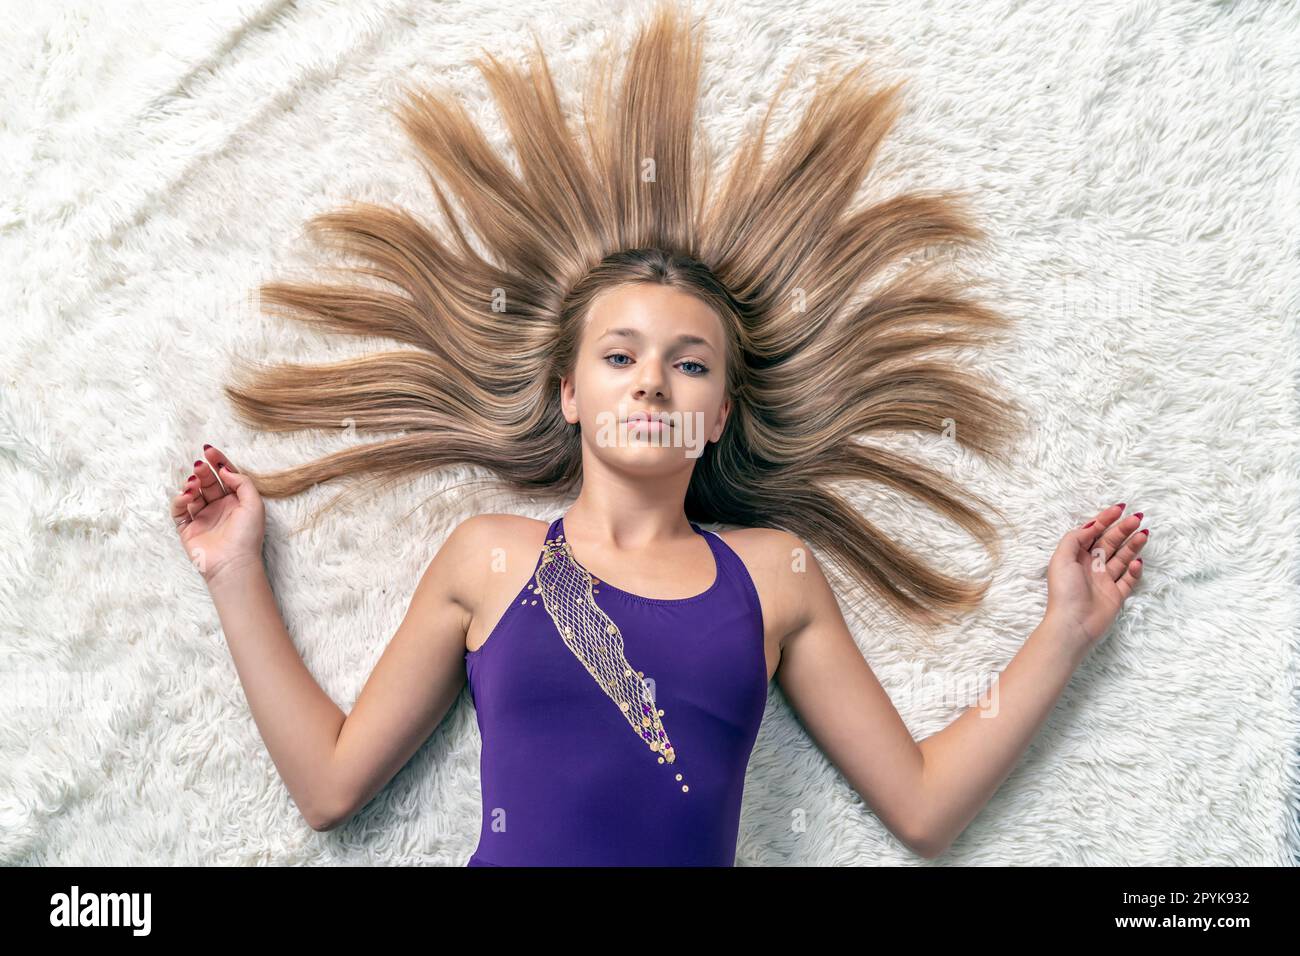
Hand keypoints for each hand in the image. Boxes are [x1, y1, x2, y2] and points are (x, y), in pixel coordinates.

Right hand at [169, 444, 265, 584]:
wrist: (233, 563)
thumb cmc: (248, 535)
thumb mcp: (254, 503)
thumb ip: (242, 482)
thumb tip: (225, 470)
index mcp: (236, 501)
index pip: (225, 476)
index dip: (217, 462)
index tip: (209, 450)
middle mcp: (219, 507)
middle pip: (208, 482)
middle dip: (203, 471)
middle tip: (199, 465)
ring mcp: (202, 517)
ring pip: (192, 494)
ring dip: (192, 484)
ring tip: (194, 483)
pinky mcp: (187, 528)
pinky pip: (179, 510)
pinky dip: (180, 500)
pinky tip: (187, 495)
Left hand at [1044, 502, 1147, 652]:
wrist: (1073, 624)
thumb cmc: (1064, 591)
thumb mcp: (1062, 558)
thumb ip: (1075, 538)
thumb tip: (1091, 525)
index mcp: (1076, 556)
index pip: (1093, 533)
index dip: (1105, 520)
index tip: (1119, 509)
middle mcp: (1091, 566)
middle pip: (1110, 543)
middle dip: (1123, 529)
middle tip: (1138, 518)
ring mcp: (1104, 581)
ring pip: (1122, 558)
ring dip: (1133, 545)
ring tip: (1144, 533)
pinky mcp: (1116, 595)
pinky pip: (1128, 579)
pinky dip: (1134, 570)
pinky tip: (1136, 563)